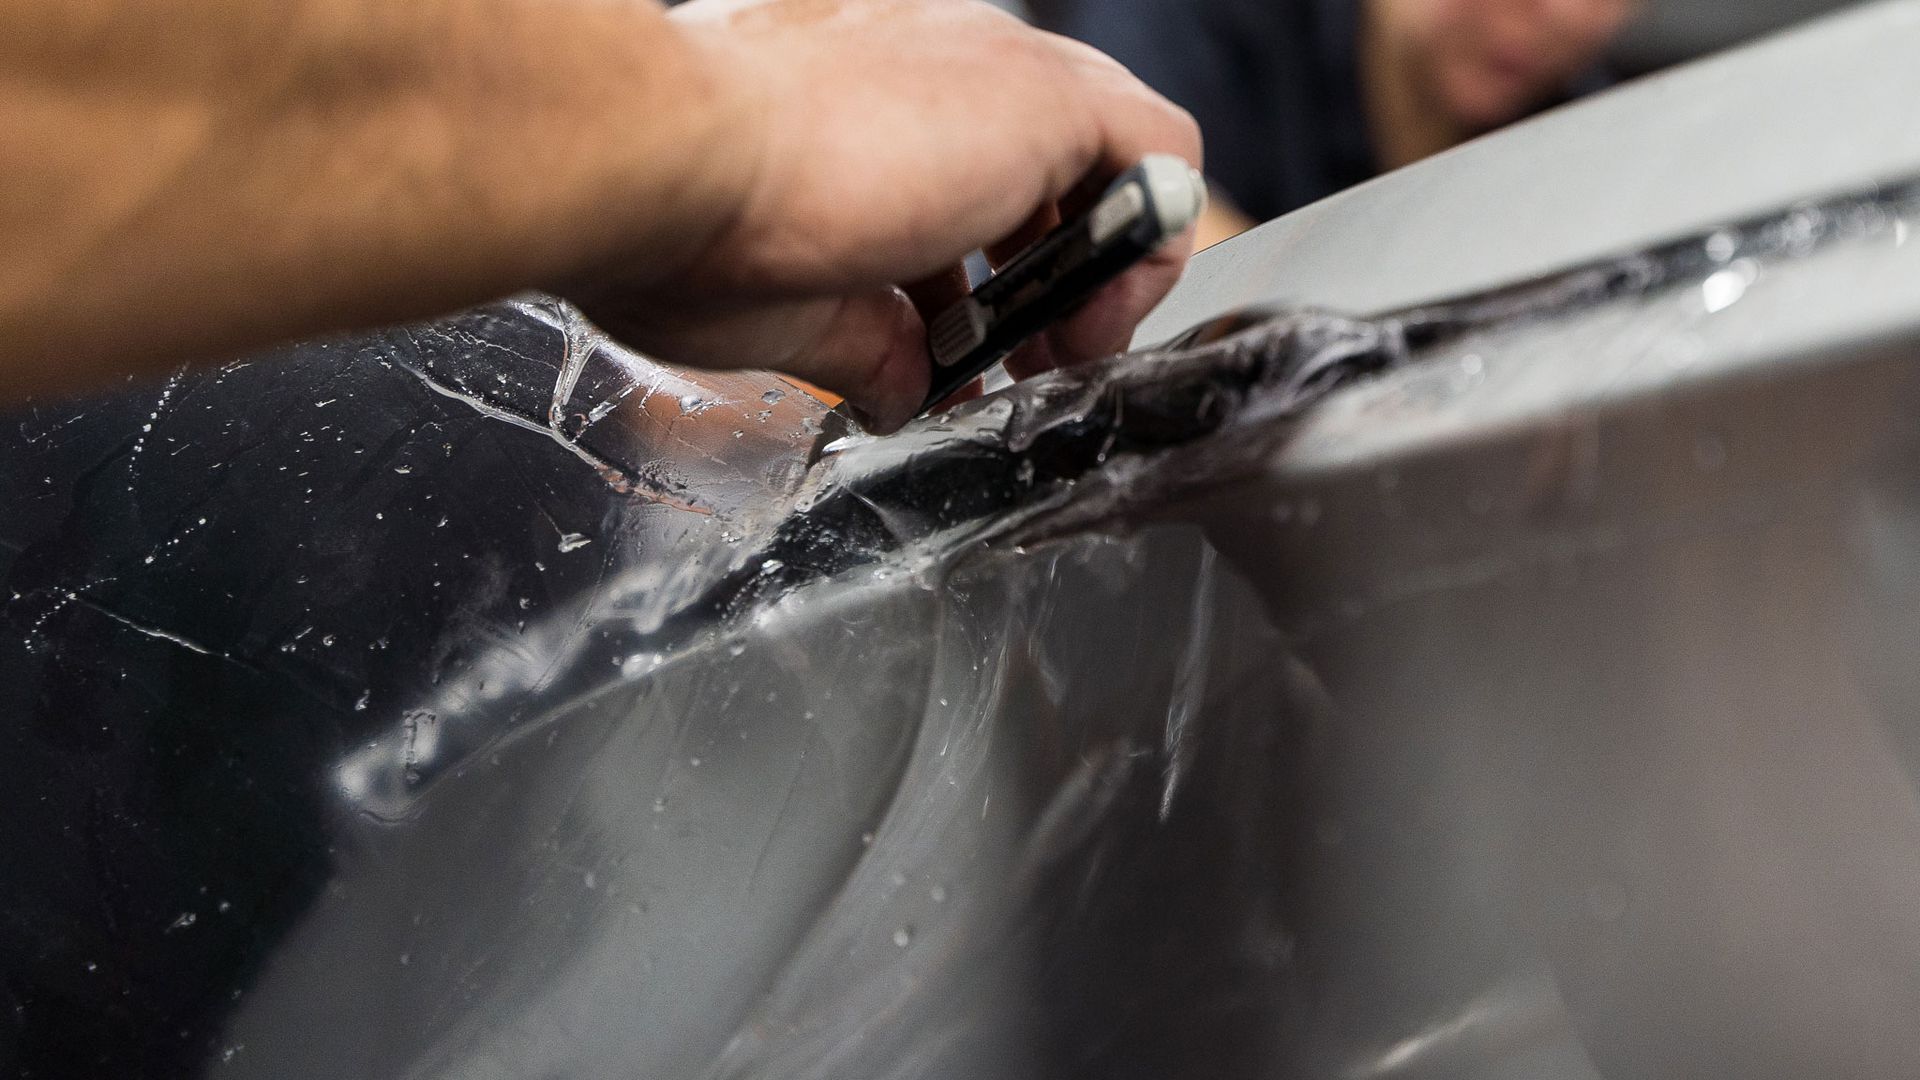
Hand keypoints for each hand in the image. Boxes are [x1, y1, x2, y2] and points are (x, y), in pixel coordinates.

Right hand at [564, 0, 1201, 431]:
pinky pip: (1161, 155)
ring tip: (1055, 357)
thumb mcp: (787, 308)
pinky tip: (1090, 325)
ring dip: (1093, 272)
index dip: (979, 272)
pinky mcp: (1044, 92)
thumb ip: (864, 343)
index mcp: (850, 90)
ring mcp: (986, 61)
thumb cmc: (680, 223)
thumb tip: (896, 391)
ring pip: (1103, 153)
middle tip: (1022, 363)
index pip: (954, 168)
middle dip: (1045, 276)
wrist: (663, 163)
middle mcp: (925, 57)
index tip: (959, 350)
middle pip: (1040, 160)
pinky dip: (1149, 249)